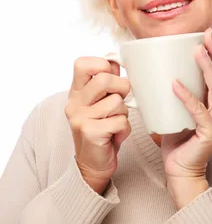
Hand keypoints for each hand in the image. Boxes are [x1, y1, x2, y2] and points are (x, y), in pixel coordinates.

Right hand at [65, 57, 131, 194]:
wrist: (93, 164)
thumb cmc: (102, 129)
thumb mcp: (102, 102)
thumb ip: (108, 81)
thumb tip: (115, 59)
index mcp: (76, 92)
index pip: (82, 63)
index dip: (103, 65)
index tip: (113, 77)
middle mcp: (74, 103)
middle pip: (105, 79)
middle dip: (123, 88)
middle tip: (122, 101)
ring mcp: (80, 118)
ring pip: (117, 101)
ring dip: (124, 113)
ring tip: (115, 123)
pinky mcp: (90, 133)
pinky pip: (121, 121)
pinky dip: (125, 129)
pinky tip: (115, 135)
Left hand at [161, 28, 211, 207]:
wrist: (180, 173)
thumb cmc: (177, 144)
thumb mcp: (178, 114)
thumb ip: (175, 96)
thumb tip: (155, 73)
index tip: (207, 36)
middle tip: (205, 35)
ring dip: (206, 68)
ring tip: (195, 52)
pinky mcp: (210, 133)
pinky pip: (199, 112)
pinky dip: (188, 96)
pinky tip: (176, 84)